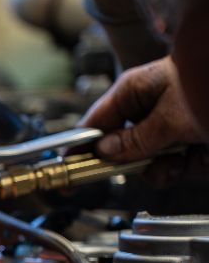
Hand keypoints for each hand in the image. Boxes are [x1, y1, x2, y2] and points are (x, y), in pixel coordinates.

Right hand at [79, 56, 203, 161]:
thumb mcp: (171, 118)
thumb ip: (135, 140)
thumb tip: (103, 152)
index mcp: (133, 91)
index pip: (93, 124)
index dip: (78, 149)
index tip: (67, 170)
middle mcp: (148, 108)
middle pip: (122, 149)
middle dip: (139, 162)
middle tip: (155, 164)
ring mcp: (168, 125)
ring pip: (149, 162)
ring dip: (168, 167)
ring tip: (189, 155)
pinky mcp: (188, 139)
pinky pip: (175, 165)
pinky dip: (190, 165)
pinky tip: (203, 154)